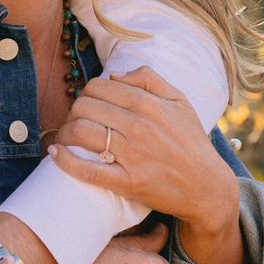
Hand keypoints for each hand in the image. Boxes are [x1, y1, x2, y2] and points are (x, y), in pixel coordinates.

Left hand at [49, 67, 240, 240]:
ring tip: (66, 138)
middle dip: (73, 112)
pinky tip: (56, 153)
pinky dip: (65, 160)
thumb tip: (114, 76)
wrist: (207, 186)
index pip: (99, 86)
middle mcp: (138, 126)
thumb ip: (149, 78)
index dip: (86, 93)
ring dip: (65, 133)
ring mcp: (132, 155)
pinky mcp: (128, 182)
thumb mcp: (179, 101)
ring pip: (81, 132)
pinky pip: (87, 169)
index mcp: (148, 104)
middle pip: (84, 106)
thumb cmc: (191, 142)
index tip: (88, 105)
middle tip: (76, 122)